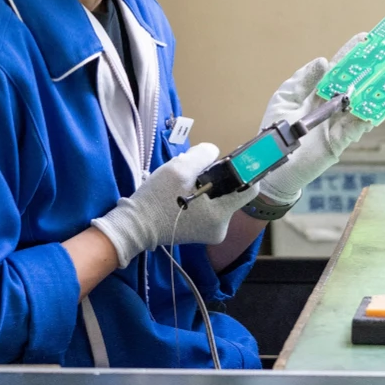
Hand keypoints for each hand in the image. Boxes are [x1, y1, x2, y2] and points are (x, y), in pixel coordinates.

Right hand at [90, 142, 256, 267]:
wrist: (134, 225)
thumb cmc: (157, 199)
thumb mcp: (180, 168)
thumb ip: (204, 154)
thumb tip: (214, 153)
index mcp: (221, 214)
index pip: (250, 188)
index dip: (245, 170)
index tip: (233, 159)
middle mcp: (221, 226)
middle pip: (231, 190)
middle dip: (216, 176)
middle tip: (194, 171)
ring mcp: (211, 231)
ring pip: (218, 196)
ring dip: (205, 184)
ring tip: (182, 182)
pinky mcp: (201, 231)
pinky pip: (208, 205)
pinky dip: (199, 195)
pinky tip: (180, 192)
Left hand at [256, 34, 372, 205]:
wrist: (271, 161)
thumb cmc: (275, 128)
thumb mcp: (285, 97)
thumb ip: (303, 80)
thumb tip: (323, 61)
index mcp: (319, 90)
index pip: (339, 68)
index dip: (352, 54)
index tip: (366, 39)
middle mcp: (332, 104)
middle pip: (355, 84)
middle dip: (371, 70)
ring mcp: (337, 123)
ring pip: (361, 106)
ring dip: (374, 94)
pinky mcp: (338, 142)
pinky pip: (356, 129)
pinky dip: (366, 120)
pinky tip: (374, 111)